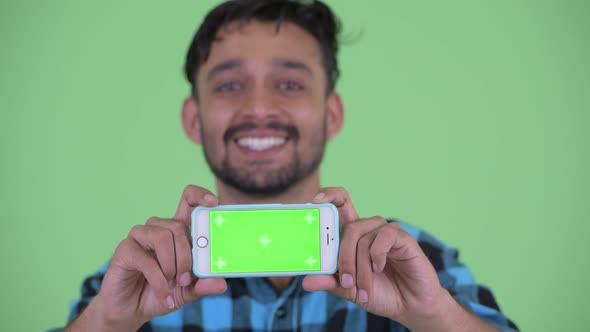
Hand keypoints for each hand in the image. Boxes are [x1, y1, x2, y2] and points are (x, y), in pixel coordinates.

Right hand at [84, 185, 226, 329]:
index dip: (200, 195)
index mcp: (177, 230)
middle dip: (187, 256)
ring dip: (172, 265)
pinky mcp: (125, 250)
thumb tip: (221, 283)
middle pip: (178, 226)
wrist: (132, 310)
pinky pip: (147, 260)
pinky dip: (159, 281)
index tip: (214, 202)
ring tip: (173, 283)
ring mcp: (140, 236)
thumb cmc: (162, 292)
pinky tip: (164, 294)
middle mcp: (158, 228)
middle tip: (187, 279)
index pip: (188, 200)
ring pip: (163, 237)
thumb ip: (203, 285)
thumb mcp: (188, 291)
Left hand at [303, 187, 445, 327]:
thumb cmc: (379, 292)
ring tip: (363, 288)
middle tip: (345, 281)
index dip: (326, 196)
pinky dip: (377, 255)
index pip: (338, 204)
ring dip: (360, 266)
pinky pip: (384, 237)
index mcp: (352, 235)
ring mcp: (385, 232)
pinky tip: (379, 268)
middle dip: (342, 255)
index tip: (312, 203)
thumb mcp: (348, 290)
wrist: (409, 306)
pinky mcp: (402, 238)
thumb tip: (306, 281)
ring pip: (362, 236)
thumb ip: (329, 282)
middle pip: (349, 224)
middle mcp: (368, 229)